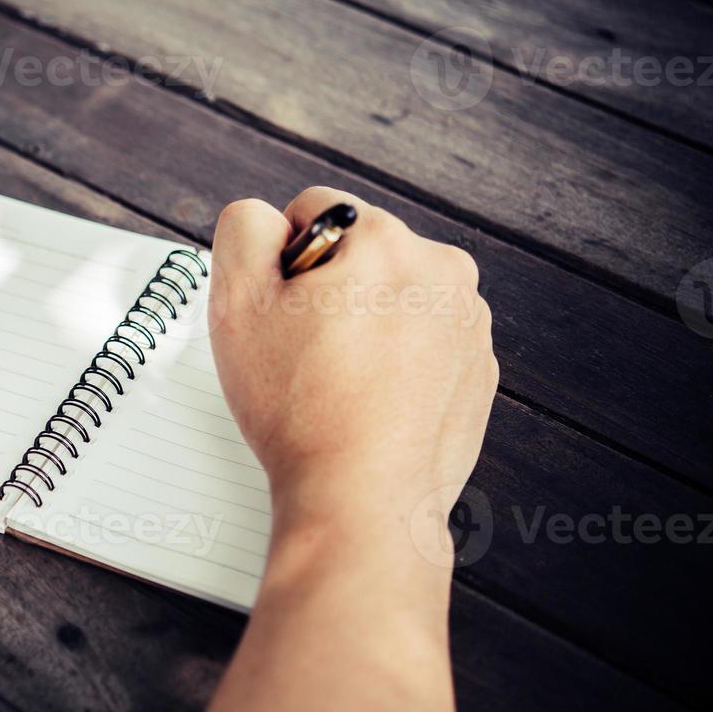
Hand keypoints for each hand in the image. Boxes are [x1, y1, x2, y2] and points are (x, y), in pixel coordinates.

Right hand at [207, 186, 497, 557]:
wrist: (360, 499)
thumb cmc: (301, 410)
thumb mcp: (236, 301)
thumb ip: (243, 228)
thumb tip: (266, 219)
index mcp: (387, 242)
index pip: (314, 212)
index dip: (281, 264)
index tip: (283, 315)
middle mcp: (442, 272)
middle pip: (358, 255)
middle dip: (326, 292)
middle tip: (304, 353)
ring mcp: (468, 325)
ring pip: (390, 300)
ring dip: (361, 326)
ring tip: (337, 382)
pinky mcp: (476, 371)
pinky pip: (419, 345)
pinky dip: (391, 364)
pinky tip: (365, 401)